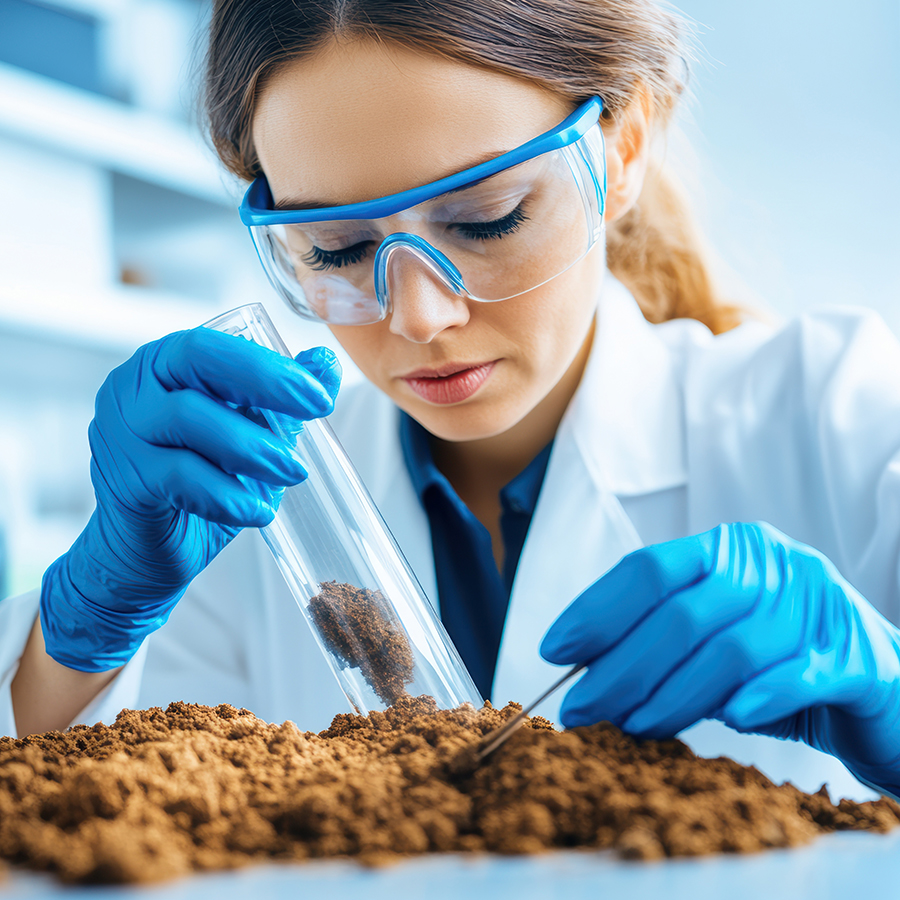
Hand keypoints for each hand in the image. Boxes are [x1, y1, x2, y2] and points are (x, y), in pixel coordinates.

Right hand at [40, 328, 340, 672]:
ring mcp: (120, 433)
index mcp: (164, 366)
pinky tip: (258, 511)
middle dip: (265, 382)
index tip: (318, 394)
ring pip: (186, 417)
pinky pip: (178, 477)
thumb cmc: (196, 487)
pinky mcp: (124, 481)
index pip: (213, 344)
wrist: (143, 554)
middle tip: (315, 413)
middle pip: (194, 359)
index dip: (269, 363)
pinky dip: (227, 494)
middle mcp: (133, 388)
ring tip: (292, 472)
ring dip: (252, 446)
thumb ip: (284, 402)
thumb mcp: (250, 440)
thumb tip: (325, 364)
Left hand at [540, 522, 899, 797]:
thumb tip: (586, 671)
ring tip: (629, 725)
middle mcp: (774, 565)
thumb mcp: (717, 642)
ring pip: (729, 649)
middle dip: (620, 665)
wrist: (881, 690)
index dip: (598, 608)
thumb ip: (664, 643)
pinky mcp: (856, 655)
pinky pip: (796, 675)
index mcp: (732, 550)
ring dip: (670, 693)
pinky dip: (754, 698)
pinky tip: (724, 720)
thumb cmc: (781, 665)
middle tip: (580, 707)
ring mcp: (818, 605)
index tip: (554, 648)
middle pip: (681, 613)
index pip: (650, 568)